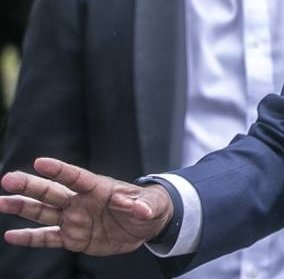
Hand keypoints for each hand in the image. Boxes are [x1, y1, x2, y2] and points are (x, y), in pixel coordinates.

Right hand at [0, 157, 171, 254]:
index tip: (40, 162)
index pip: (76, 177)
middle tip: (8, 179)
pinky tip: (10, 235)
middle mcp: (81, 201)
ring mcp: (74, 219)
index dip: (59, 170)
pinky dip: (30, 238)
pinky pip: (48, 238)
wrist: (145, 226)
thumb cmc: (149, 207)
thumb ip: (143, 205)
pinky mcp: (73, 238)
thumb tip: (140, 209)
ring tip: (1, 202)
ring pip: (43, 213)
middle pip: (52, 192)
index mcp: (99, 188)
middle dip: (30, 186)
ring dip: (22, 208)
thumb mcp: (151, 205)